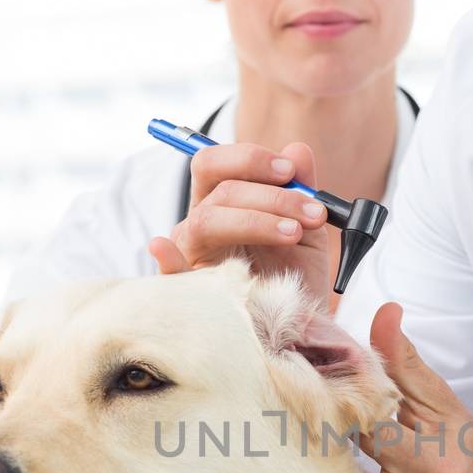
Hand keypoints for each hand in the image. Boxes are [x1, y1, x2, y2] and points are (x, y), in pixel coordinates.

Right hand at [148, 140, 330, 304]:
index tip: (290, 171)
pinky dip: (165, 259)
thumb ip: (302, 189)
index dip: (250, 160)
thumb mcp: (308, 229)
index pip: (217, 164)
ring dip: (256, 221)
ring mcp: (192, 256)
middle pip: (218, 190)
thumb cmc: (298, 275)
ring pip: (206, 220)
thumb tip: (298, 150)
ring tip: (293, 234)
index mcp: (222, 202)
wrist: (302, 323)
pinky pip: (170, 274)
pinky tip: (162, 249)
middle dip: (269, 195)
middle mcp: (202, 224)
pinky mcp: (191, 291)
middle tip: (310, 212)